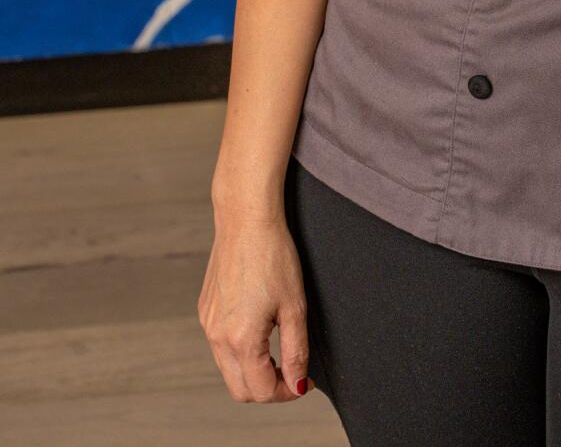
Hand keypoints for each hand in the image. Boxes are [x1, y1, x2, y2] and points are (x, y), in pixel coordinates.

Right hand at [198, 210, 311, 402]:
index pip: (261, 391)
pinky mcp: (206, 310)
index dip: (287, 392)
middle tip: (293, 373)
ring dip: (253, 371)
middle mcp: (217, 336)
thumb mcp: (295, 306)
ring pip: (228, 370)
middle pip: (240, 389)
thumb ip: (296, 352)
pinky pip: (220, 346)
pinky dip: (240, 351)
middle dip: (268, 389)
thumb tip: (298, 385)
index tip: (305, 381)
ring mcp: (208, 323)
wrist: (246, 218)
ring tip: (279, 351)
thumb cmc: (274, 255)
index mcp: (240, 339)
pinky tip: (260, 329)